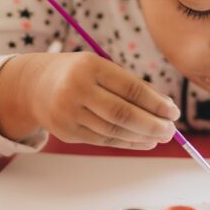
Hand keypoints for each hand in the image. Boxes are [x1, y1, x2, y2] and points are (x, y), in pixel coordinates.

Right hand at [0, 52, 179, 149]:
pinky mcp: (65, 132)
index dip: (156, 103)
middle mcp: (77, 89)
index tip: (174, 111)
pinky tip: (144, 142)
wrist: (35, 85)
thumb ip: (131, 85)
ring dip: (142, 136)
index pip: (131, 88)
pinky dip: (127, 143)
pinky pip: (102, 140)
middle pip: (122, 113)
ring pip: (113, 130)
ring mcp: (68, 113)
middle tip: (171, 130)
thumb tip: (165, 107)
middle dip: (151, 124)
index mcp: (91, 67)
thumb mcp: (103, 68)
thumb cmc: (82, 74)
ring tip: (162, 137)